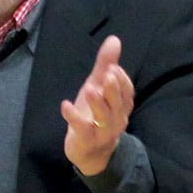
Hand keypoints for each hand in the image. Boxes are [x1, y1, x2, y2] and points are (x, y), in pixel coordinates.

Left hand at [61, 35, 134, 174]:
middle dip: (114, 89)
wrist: (91, 153)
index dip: (122, 80)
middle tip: (108, 74)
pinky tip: (65, 105)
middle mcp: (116, 118)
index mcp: (121, 105)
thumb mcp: (98, 87)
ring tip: (90, 89)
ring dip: (98, 103)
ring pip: (105, 118)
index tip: (112, 67)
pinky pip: (82, 129)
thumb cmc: (95, 115)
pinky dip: (73, 117)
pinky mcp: (86, 139)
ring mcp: (103, 131)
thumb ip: (106, 65)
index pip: (128, 92)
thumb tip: (114, 39)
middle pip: (119, 104)